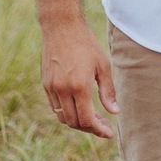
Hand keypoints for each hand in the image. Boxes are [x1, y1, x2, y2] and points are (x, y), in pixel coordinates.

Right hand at [41, 19, 118, 138]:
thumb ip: (108, 91)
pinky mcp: (45, 85)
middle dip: (89, 128)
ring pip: (63, 117)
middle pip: (74, 122)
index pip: (87, 119)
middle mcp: (63, 90)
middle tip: (103, 126)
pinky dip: (67, 112)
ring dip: (77, 122)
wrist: (61, 27)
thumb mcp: (102, 65)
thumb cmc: (86, 44)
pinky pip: (55, 107)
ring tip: (93, 118)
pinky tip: (79, 107)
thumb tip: (114, 112)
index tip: (108, 133)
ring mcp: (52, 88)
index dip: (98, 130)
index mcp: (79, 86)